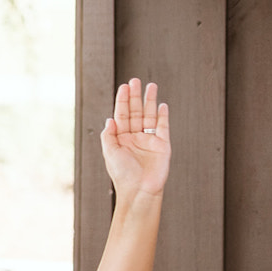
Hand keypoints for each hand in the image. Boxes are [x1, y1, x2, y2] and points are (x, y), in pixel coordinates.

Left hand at [101, 78, 170, 197]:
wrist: (139, 190)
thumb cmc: (122, 174)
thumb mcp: (110, 153)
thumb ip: (109, 135)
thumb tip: (110, 118)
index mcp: (121, 138)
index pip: (122, 115)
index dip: (122, 100)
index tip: (124, 86)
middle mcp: (135, 137)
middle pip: (136, 112)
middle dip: (135, 96)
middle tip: (135, 80)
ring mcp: (149, 140)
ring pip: (150, 116)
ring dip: (150, 101)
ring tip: (150, 86)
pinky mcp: (163, 145)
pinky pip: (163, 127)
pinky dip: (163, 116)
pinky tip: (162, 104)